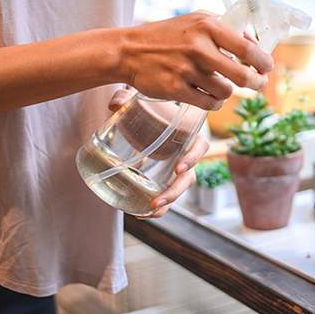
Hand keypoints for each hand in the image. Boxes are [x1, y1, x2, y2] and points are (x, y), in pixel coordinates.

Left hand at [108, 89, 208, 217]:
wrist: (145, 117)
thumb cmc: (149, 108)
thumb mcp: (138, 101)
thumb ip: (125, 100)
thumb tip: (114, 104)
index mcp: (188, 134)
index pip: (200, 146)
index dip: (192, 158)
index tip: (179, 168)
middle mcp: (186, 155)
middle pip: (188, 178)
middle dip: (174, 191)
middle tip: (157, 200)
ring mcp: (175, 170)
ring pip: (177, 191)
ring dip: (166, 203)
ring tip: (148, 211)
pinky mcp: (164, 179)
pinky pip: (165, 197)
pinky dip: (156, 209)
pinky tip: (138, 213)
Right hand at [120, 12, 273, 109]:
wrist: (128, 50)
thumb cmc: (167, 35)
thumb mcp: (195, 20)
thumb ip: (224, 29)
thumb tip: (254, 45)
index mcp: (207, 26)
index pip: (247, 48)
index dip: (263, 62)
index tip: (267, 67)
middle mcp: (198, 47)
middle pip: (242, 76)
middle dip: (255, 83)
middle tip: (257, 83)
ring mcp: (186, 70)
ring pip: (225, 92)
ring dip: (226, 92)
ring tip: (218, 85)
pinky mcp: (175, 89)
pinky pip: (208, 104)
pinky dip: (212, 103)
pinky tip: (207, 96)